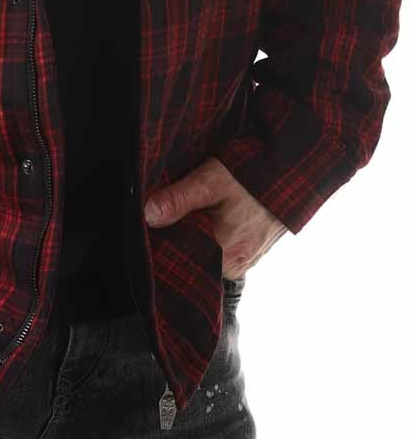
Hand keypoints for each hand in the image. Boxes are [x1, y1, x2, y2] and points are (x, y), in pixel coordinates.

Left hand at [143, 157, 287, 279]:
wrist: (292, 171)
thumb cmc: (254, 177)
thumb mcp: (211, 181)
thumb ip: (178, 199)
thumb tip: (147, 215)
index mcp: (224, 259)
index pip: (179, 259)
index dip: (161, 241)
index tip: (148, 223)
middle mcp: (233, 267)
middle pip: (190, 255)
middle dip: (175, 234)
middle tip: (164, 209)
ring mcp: (242, 261)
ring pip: (202, 250)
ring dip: (191, 231)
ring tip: (188, 208)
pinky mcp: (246, 251)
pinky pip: (216, 246)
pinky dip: (206, 231)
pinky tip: (203, 213)